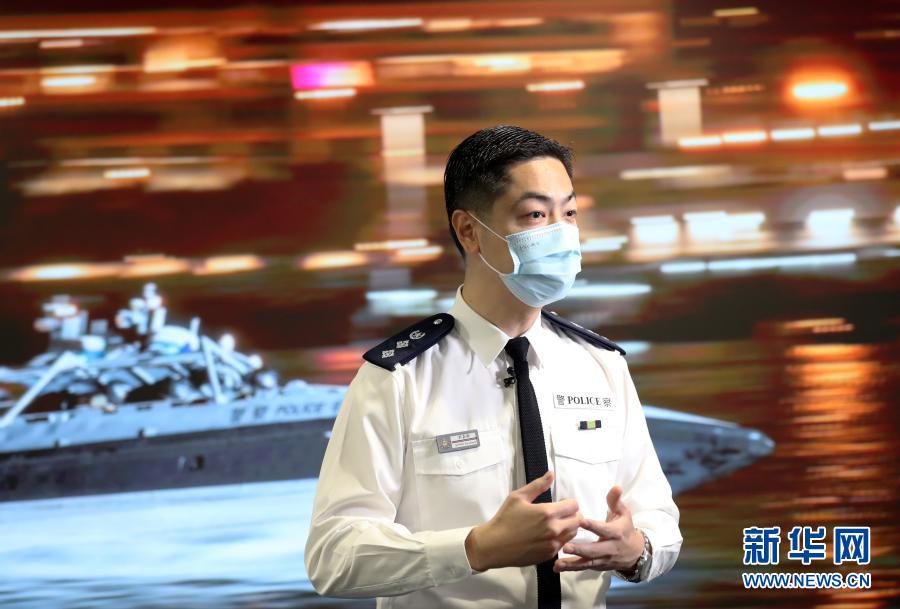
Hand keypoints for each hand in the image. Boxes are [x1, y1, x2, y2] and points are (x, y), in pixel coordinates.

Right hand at [465, 471, 581, 571]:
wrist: (494, 545)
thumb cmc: (504, 519)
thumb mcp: (518, 497)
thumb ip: (538, 485)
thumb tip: (551, 474)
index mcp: (547, 513)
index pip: (574, 505)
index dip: (569, 502)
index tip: (560, 502)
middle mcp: (554, 529)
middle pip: (578, 520)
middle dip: (572, 514)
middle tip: (560, 512)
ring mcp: (552, 544)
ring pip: (573, 533)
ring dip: (568, 526)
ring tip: (555, 523)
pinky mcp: (549, 555)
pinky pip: (563, 544)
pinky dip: (560, 538)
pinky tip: (547, 534)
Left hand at [553, 485, 643, 572]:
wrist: (634, 553)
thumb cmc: (625, 528)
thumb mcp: (623, 513)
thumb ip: (615, 501)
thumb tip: (616, 486)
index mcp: (616, 533)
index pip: (604, 530)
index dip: (594, 526)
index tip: (581, 521)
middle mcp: (610, 548)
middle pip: (594, 550)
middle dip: (580, 549)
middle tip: (565, 547)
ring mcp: (603, 559)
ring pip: (587, 562)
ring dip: (572, 563)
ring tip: (558, 563)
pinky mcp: (597, 566)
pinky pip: (584, 568)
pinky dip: (571, 569)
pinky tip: (557, 567)